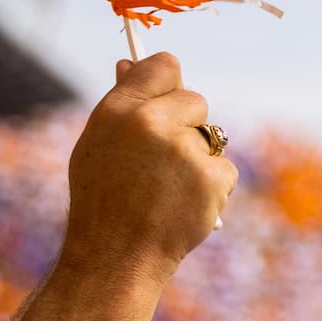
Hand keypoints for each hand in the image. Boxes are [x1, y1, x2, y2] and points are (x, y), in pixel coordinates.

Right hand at [57, 53, 236, 284]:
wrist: (115, 257)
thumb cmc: (102, 200)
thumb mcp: (98, 145)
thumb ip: (122, 104)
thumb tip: (131, 63)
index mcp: (119, 110)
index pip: (163, 66)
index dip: (169, 81)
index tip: (168, 96)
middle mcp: (152, 122)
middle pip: (195, 100)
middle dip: (187, 125)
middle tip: (161, 160)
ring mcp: (185, 150)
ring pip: (211, 138)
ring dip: (199, 158)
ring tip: (166, 190)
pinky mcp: (212, 176)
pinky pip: (224, 168)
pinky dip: (212, 186)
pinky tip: (184, 205)